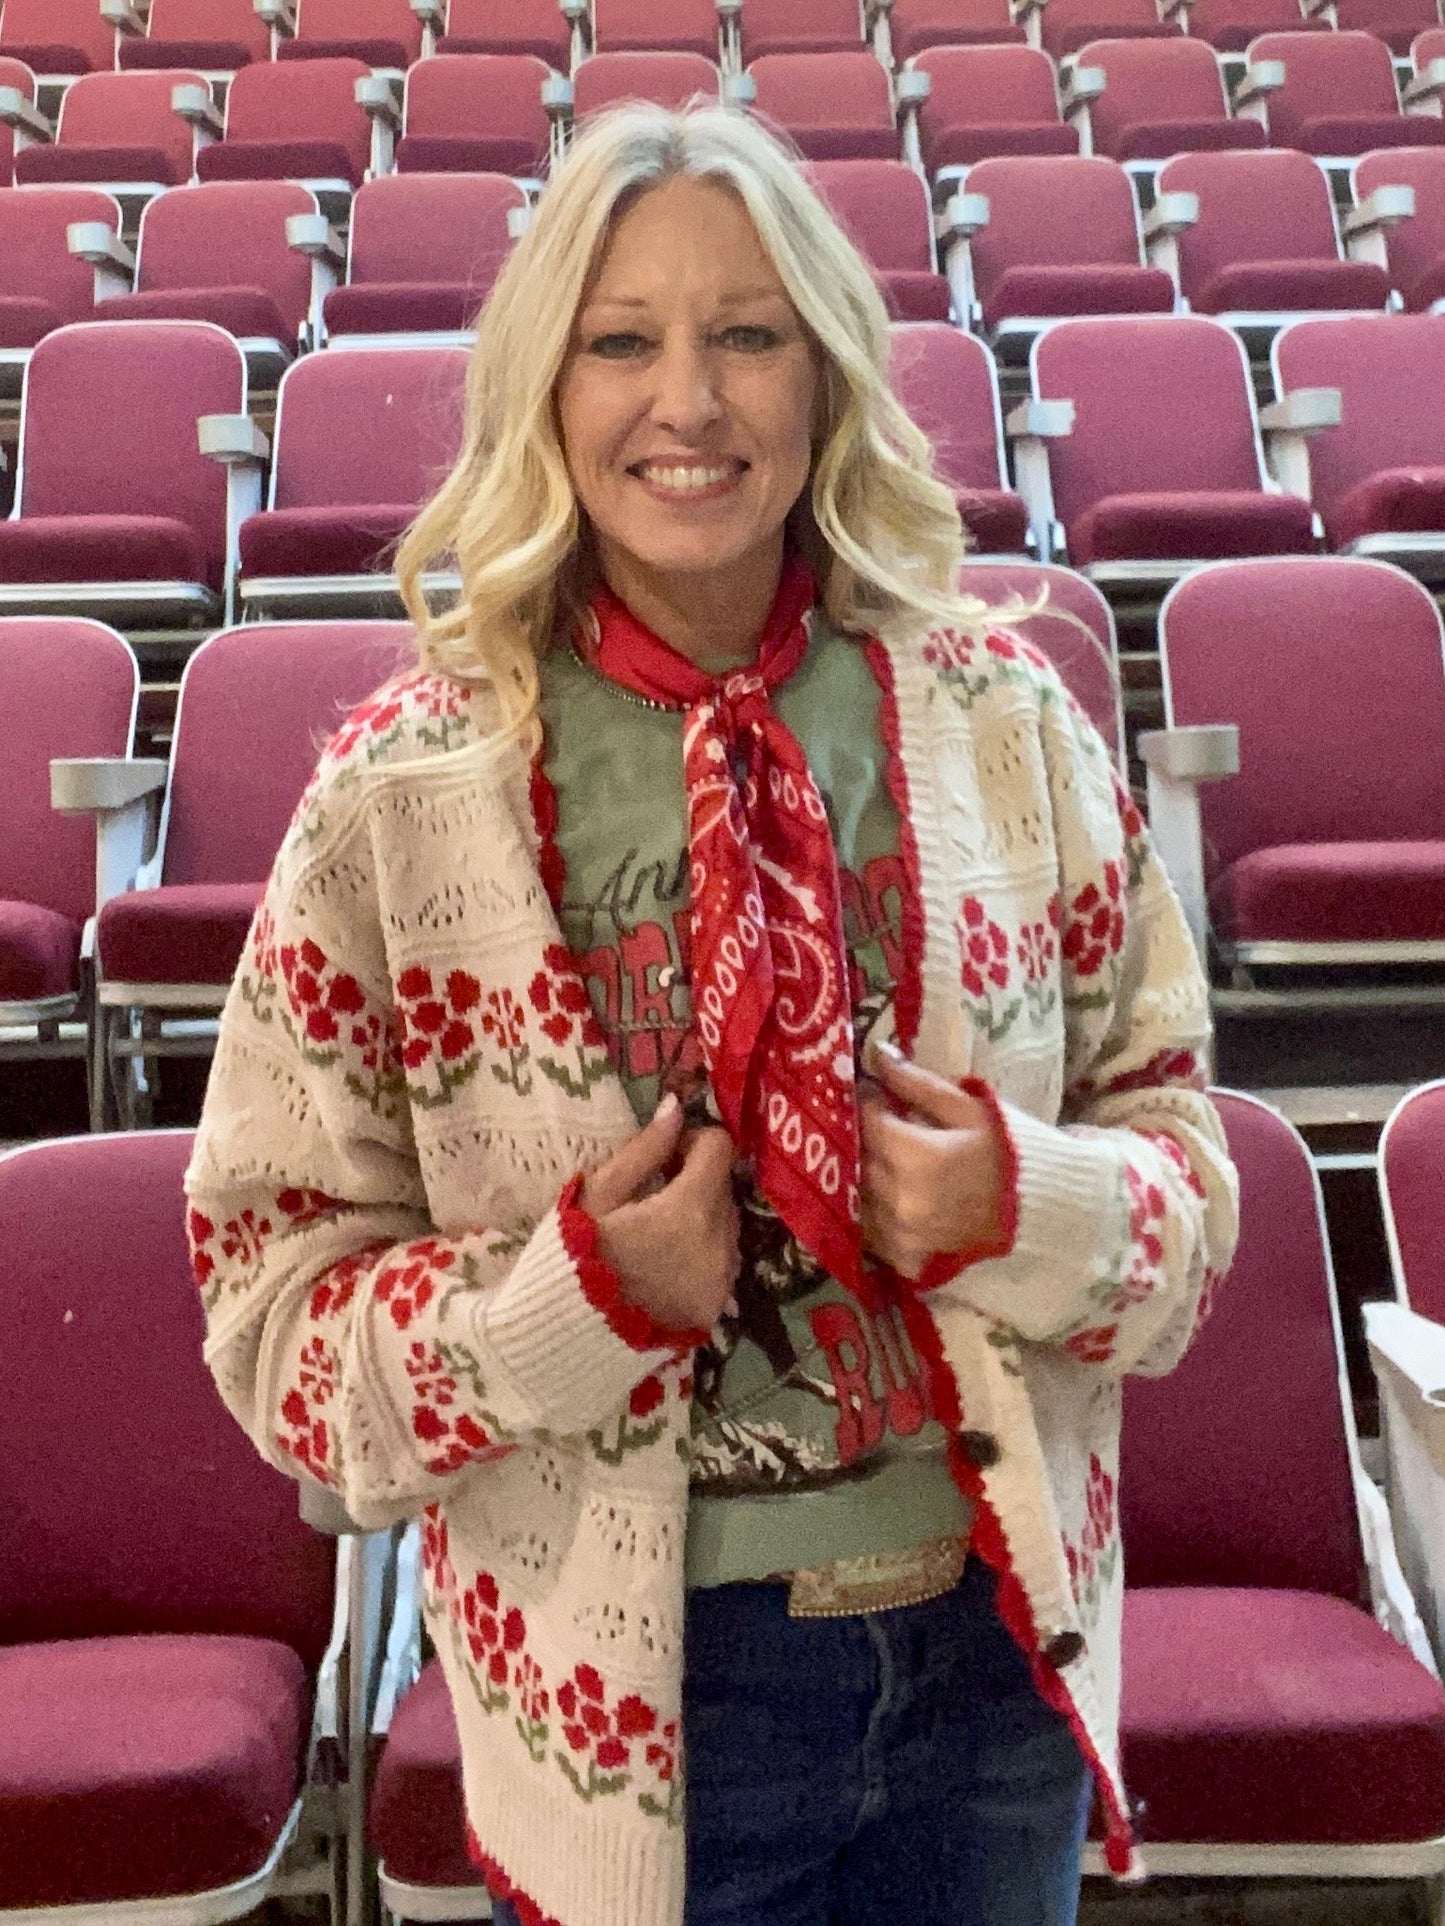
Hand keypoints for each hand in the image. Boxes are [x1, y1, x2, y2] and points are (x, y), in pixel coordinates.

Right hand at [581, 1094, 740, 1332]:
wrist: (564, 1341)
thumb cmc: (572, 1258)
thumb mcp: (597, 1195)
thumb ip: (643, 1151)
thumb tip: (676, 1107)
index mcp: (690, 1209)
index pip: (719, 1149)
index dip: (692, 1143)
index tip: (664, 1158)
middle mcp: (719, 1244)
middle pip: (723, 1188)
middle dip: (695, 1181)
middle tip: (652, 1195)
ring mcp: (721, 1281)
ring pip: (726, 1226)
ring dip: (701, 1218)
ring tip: (655, 1235)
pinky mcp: (715, 1308)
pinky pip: (722, 1263)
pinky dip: (702, 1254)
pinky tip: (663, 1265)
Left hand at [859, 1043, 1007, 1282]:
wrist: (1041, 1210)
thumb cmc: (1006, 1152)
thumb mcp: (968, 1108)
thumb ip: (917, 1083)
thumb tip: (877, 1054)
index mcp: (916, 1157)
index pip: (867, 1121)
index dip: (868, 1102)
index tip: (878, 1093)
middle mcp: (901, 1199)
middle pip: (859, 1158)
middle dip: (866, 1136)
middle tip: (883, 1124)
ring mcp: (901, 1233)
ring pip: (859, 1193)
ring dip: (867, 1172)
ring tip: (889, 1158)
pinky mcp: (905, 1257)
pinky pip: (871, 1229)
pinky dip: (875, 1209)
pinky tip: (893, 1194)